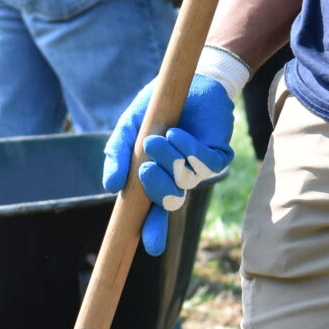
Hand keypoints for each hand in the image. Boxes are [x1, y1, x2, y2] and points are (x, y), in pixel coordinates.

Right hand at [102, 50, 244, 255]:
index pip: (154, 211)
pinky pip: (205, 163)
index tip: (151, 248)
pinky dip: (188, 149)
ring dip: (170, 160)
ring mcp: (199, 167)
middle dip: (156, 187)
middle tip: (145, 167)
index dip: (153, 230)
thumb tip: (110, 188)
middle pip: (169, 200)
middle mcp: (179, 177)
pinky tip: (177, 134)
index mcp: (157, 177)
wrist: (189, 80)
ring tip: (160, 137)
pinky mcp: (218, 153)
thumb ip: (116, 155)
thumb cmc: (158, 107)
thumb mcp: (129, 128)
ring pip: (185, 180)